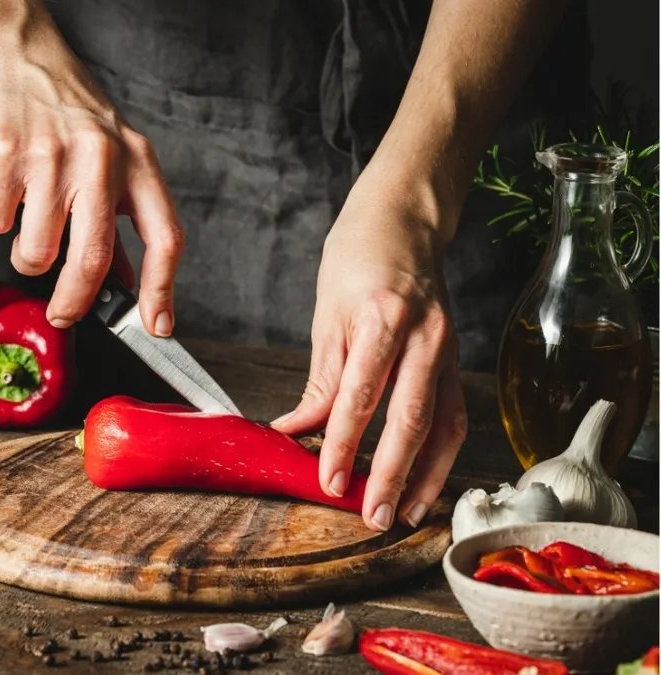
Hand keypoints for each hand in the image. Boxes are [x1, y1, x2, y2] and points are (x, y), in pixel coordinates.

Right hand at [0, 17, 183, 334]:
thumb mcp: (112, 157)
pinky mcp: (5, 154)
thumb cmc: (68, 110)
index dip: (163, 289)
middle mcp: (101, 159)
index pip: (165, 237)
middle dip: (74, 301)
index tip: (157, 325)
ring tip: (29, 225)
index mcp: (138, 162)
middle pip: (92, 259)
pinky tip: (7, 190)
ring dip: (27, 256)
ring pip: (36, 251)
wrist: (19, 53)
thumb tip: (124, 283)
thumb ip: (119, 218)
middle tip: (63, 314)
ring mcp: (52, 157)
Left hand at [270, 190, 467, 531]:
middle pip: (410, 418)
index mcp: (382, 319)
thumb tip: (297, 429)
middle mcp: (424, 336)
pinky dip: (441, 452)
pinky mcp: (455, 357)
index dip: (343, 444)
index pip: (360, 396)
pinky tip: (426, 480)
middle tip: (374, 515)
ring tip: (406, 514)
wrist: (404, 220)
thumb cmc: (357, 259)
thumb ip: (321, 379)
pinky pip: (453, 413)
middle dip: (392, 474)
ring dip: (426, 475)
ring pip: (443, 424)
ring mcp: (446, 348)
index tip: (328, 480)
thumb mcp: (326, 315)